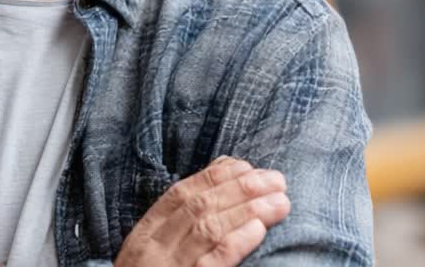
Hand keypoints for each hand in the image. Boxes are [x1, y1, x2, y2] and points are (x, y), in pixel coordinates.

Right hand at [116, 157, 290, 266]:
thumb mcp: (152, 256)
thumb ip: (176, 228)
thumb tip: (218, 185)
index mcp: (145, 236)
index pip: (180, 194)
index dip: (215, 177)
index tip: (247, 167)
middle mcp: (153, 250)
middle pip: (199, 206)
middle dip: (241, 189)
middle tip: (276, 181)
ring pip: (208, 228)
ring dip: (248, 210)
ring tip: (280, 202)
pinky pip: (213, 261)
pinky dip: (236, 240)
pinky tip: (259, 229)